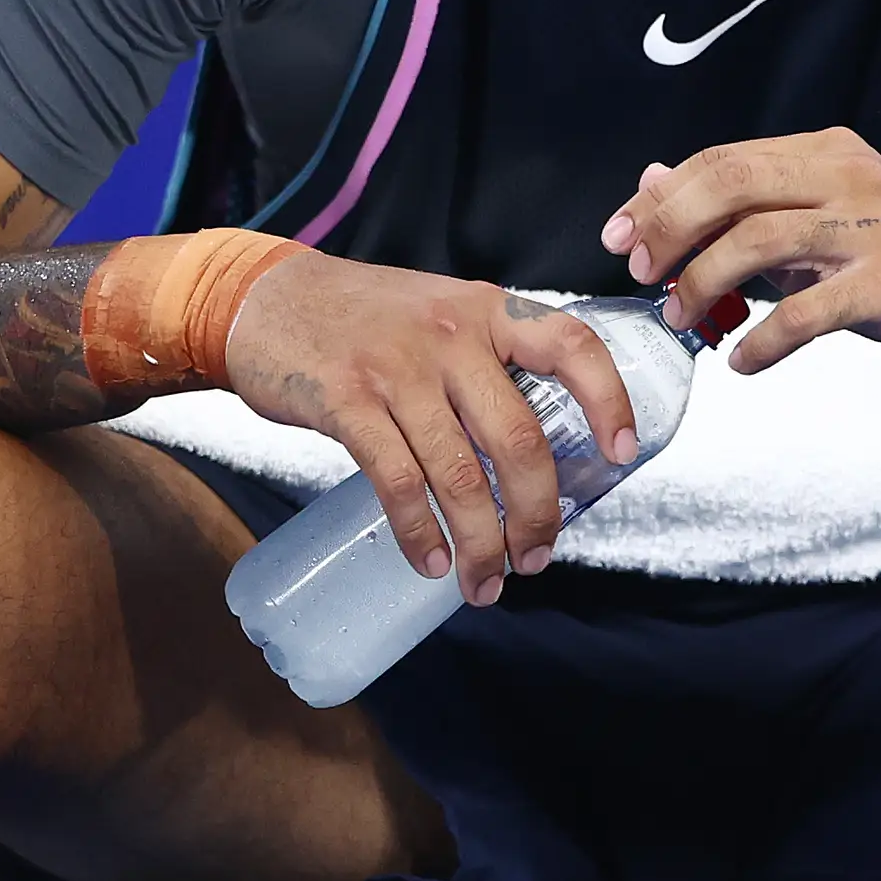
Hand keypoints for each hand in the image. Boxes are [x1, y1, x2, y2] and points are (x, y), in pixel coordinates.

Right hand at [220, 247, 639, 605]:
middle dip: (535, 514)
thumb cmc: (356, 315)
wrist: (260, 298)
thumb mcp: (434, 311)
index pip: (570, 346)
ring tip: (483, 582)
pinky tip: (428, 560)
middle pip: (519, 440)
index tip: (621, 454)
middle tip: (534, 558)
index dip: (608, 400)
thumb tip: (526, 453)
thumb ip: (481, 362)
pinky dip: (418, 532)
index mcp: (484, 310)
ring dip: (479, 542)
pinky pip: (397, 481)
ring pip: (460, 474)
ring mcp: (396, 369)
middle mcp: (450, 336)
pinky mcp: (347, 401)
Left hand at [603, 129, 880, 382]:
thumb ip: (747, 206)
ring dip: (704, 283)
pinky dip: (763, 340)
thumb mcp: (824, 223)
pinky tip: (743, 361)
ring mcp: (875, 228)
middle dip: (670, 227)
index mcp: (828, 153)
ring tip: (684, 319)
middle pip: (732, 183)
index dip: (662, 196)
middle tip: (642, 271)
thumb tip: (653, 182)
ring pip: (758, 240)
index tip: (619, 235)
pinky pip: (806, 312)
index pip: (724, 159)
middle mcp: (850, 176)